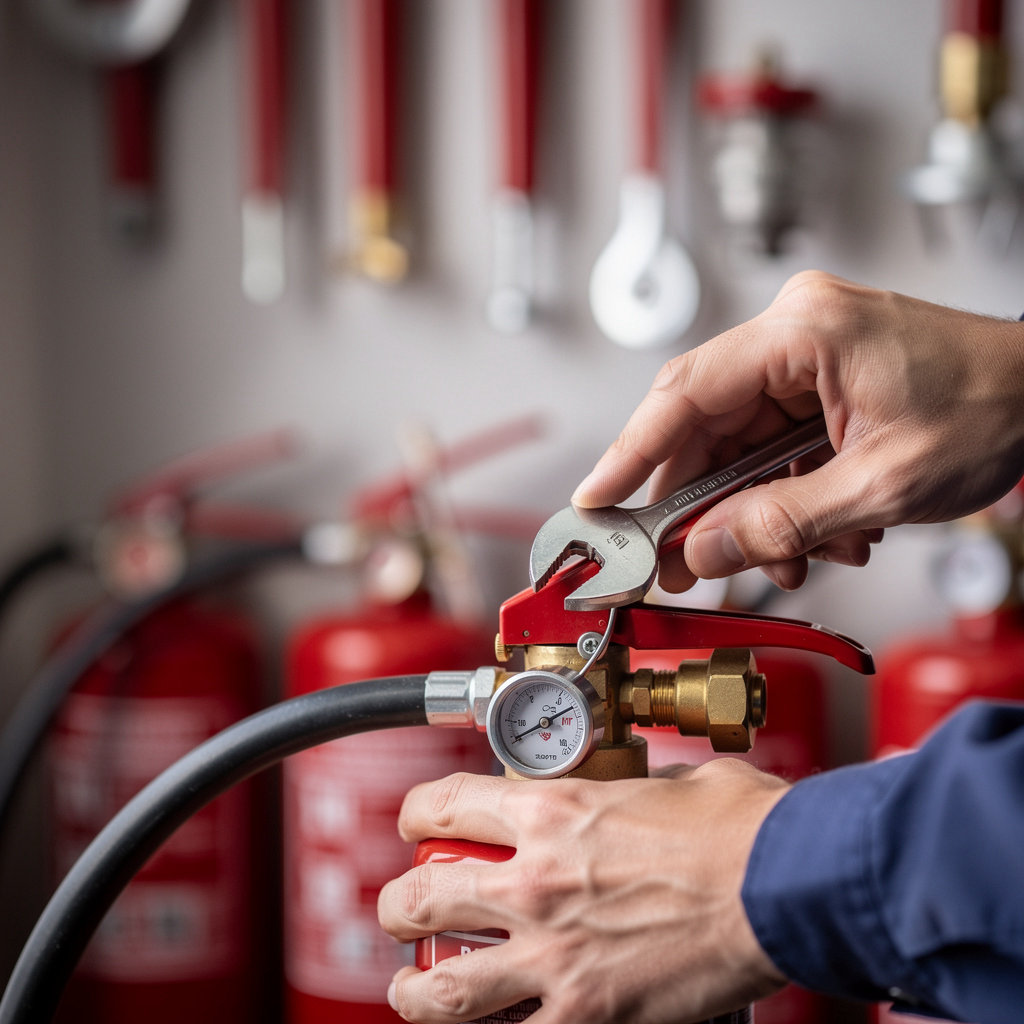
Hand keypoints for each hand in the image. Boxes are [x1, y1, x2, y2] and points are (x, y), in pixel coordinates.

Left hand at [378, 761, 789, 1023]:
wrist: (783, 881)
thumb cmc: (737, 825)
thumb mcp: (668, 782)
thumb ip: (631, 789)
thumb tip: (637, 792)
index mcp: (551, 812)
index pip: (442, 804)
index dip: (417, 812)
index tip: (419, 822)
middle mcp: (536, 881)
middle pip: (420, 897)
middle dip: (398, 906)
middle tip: (402, 910)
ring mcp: (555, 954)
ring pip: (443, 988)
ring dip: (415, 990)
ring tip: (410, 989)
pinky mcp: (589, 1013)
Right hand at [572, 271, 1023, 591]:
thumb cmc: (995, 408)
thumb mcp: (882, 484)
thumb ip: (783, 521)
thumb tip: (704, 549)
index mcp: (805, 331)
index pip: (686, 393)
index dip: (631, 453)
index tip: (597, 500)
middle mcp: (795, 332)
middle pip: (704, 424)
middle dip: (694, 502)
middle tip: (673, 561)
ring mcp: (806, 355)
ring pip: (736, 445)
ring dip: (749, 510)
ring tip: (780, 557)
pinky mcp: (818, 382)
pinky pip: (770, 446)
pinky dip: (780, 497)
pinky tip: (814, 533)